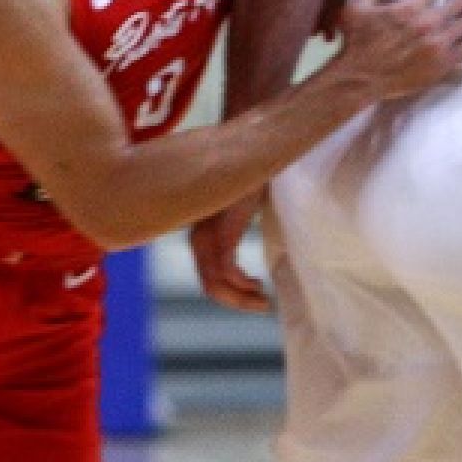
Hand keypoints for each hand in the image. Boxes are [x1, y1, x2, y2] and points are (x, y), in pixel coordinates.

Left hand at [189, 195, 268, 312]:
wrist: (252, 157)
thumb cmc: (249, 184)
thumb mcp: (240, 216)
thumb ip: (236, 234)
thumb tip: (247, 258)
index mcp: (202, 237)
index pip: (208, 278)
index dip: (231, 295)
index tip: (255, 295)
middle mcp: (198, 240)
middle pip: (211, 287)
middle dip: (238, 302)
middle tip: (263, 304)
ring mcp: (207, 237)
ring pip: (216, 285)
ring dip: (241, 299)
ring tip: (263, 299)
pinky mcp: (220, 233)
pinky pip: (226, 271)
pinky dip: (242, 284)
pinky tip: (258, 283)